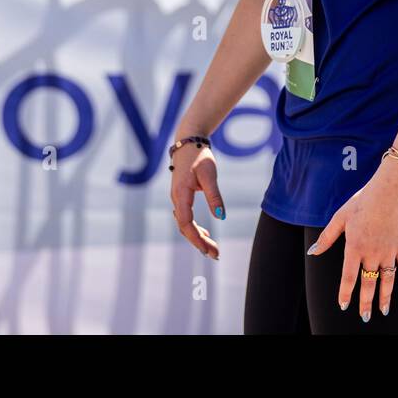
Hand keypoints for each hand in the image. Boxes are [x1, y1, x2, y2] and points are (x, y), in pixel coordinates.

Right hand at [169, 135, 225, 259]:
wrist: (188, 142)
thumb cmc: (199, 156)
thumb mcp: (209, 174)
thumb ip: (214, 196)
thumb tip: (221, 217)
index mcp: (181, 194)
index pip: (185, 223)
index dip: (195, 238)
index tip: (207, 250)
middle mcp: (176, 198)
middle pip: (184, 227)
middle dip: (199, 242)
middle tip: (216, 255)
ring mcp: (177, 198)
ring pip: (184, 224)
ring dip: (198, 237)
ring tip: (212, 249)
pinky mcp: (181, 197)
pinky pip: (185, 218)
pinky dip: (195, 228)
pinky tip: (206, 233)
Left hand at [307, 162, 397, 321]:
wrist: (389, 190)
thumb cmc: (362, 201)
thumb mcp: (340, 217)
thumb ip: (327, 237)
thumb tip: (313, 251)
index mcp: (354, 247)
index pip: (348, 277)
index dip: (345, 293)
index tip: (343, 305)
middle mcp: (372, 253)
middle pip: (369, 283)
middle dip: (366, 302)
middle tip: (364, 317)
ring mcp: (389, 251)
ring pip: (387, 280)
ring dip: (385, 297)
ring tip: (384, 311)